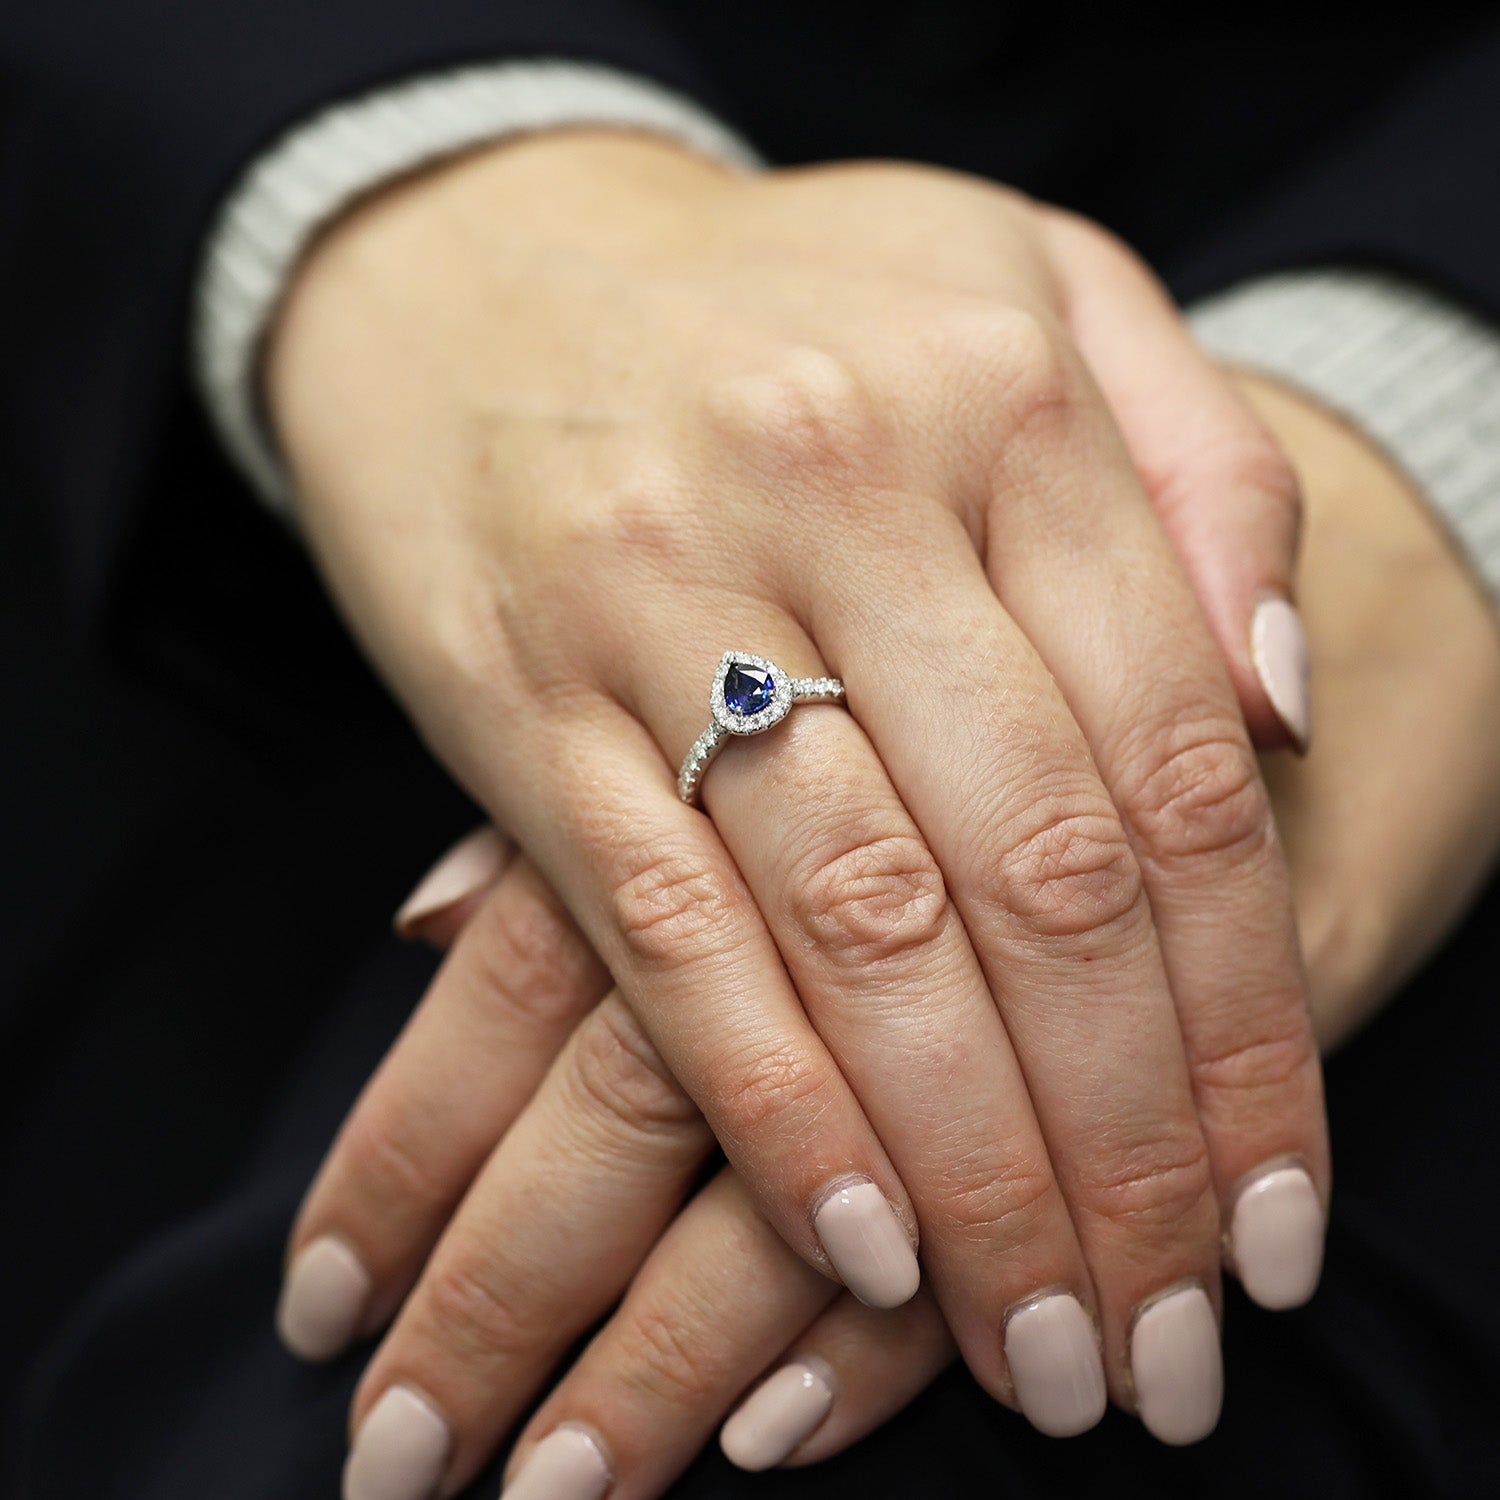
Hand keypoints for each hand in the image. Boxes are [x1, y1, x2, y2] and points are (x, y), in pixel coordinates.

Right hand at [269, 131, 1326, 1487]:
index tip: (1271, 1211)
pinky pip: (662, 929)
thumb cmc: (784, 292)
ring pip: (861, 932)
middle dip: (1122, 1145)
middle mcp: (841, 494)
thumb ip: (1196, 475)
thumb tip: (1273, 708)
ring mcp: (662, 597)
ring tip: (1038, 1345)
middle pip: (1034, 879)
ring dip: (969, 1171)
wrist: (473, 257)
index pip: (1172, 763)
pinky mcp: (517, 696)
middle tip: (1161, 1345)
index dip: (1246, 1018)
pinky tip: (859, 1247)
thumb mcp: (1028, 292)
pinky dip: (772, 1102)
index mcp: (999, 398)